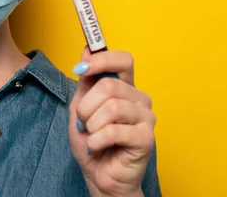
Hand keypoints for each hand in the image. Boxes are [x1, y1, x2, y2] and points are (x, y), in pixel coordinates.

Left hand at [68, 47, 155, 196]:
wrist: (98, 175)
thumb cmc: (91, 140)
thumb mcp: (80, 106)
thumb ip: (86, 80)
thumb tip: (87, 50)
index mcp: (124, 87)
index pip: (123, 59)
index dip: (101, 59)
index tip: (80, 68)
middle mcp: (139, 98)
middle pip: (109, 84)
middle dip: (86, 105)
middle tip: (85, 122)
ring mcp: (146, 118)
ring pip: (111, 107)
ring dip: (91, 124)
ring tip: (92, 135)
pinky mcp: (146, 138)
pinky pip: (113, 130)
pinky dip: (96, 140)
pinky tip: (98, 146)